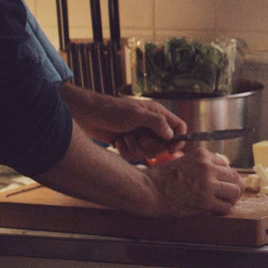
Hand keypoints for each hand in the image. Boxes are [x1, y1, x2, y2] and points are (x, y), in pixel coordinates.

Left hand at [58, 83, 186, 160]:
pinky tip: (117, 141)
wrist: (89, 116)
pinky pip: (135, 156)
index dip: (179, 139)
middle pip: (163, 145)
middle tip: (138, 138)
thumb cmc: (113, 110)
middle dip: (149, 146)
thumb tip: (171, 135)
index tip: (171, 150)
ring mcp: (140, 135)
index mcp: (158, 114)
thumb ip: (157, 123)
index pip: (178, 127)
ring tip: (124, 137)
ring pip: (148, 153)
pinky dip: (125, 151)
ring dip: (135, 148)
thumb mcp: (137, 114)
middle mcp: (151, 126)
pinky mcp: (129, 144)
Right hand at [143, 148, 243, 216]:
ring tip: (221, 204)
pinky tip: (212, 211)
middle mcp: (208, 167)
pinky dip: (221, 211)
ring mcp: (207, 184)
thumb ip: (202, 165)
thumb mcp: (184, 161)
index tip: (219, 185)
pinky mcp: (204, 201)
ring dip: (230, 200)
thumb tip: (222, 172)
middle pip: (236, 178)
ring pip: (235, 192)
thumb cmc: (161, 178)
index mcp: (203, 155)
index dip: (225, 177)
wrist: (147, 190)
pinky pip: (225, 207)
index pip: (228, 165)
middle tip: (226, 197)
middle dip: (233, 188)